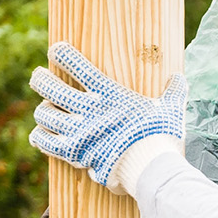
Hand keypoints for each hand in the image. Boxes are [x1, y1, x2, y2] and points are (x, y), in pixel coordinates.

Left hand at [28, 42, 187, 187]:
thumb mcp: (171, 109)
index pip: (78, 66)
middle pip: (51, 88)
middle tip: (38, 77)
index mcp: (110, 93)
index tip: (55, 49)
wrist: (151, 168)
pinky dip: (40, 137)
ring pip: (45, 114)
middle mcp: (89, 109)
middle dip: (40, 79)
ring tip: (45, 108)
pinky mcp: (75, 154)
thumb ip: (173, 92)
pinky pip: (47, 143)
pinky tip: (38, 134)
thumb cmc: (162, 137)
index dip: (62, 54)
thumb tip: (179, 78)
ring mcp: (79, 131)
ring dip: (43, 110)